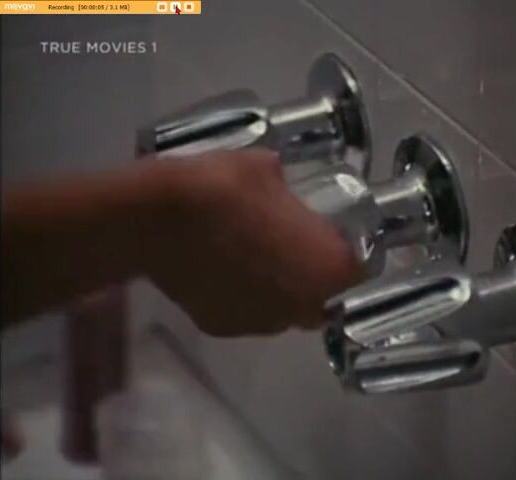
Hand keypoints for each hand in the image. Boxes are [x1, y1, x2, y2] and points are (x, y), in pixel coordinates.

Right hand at [145, 149, 363, 336]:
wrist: (155, 218)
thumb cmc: (223, 186)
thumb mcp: (267, 167)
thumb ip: (287, 185)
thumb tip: (279, 181)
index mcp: (326, 269)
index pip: (360, 272)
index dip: (351, 255)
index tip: (337, 238)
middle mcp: (301, 306)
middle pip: (324, 299)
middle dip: (316, 277)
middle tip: (298, 247)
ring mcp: (261, 323)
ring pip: (285, 309)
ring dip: (281, 289)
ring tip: (256, 257)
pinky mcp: (223, 328)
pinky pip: (247, 313)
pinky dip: (245, 296)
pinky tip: (225, 270)